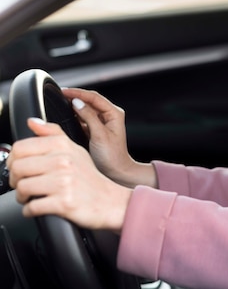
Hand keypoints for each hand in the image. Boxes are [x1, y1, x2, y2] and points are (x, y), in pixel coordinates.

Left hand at [7, 118, 130, 231]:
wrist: (110, 201)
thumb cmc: (90, 178)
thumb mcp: (76, 150)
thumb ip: (53, 134)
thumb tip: (32, 122)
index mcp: (63, 147)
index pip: (20, 148)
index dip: (13, 160)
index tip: (18, 167)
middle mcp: (63, 162)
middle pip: (17, 168)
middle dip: (15, 180)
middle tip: (22, 184)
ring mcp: (64, 182)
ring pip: (22, 188)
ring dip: (21, 197)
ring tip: (30, 197)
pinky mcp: (63, 202)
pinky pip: (32, 207)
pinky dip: (30, 211)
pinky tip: (38, 207)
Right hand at [62, 88, 156, 187]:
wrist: (116, 171)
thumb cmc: (112, 156)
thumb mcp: (99, 135)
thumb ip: (88, 117)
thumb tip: (77, 102)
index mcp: (114, 113)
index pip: (94, 97)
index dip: (78, 93)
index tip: (64, 91)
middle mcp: (109, 115)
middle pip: (89, 101)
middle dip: (75, 97)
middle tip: (59, 94)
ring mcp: (102, 122)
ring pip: (85, 109)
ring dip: (73, 106)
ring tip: (60, 103)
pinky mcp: (95, 129)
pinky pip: (82, 119)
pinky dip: (74, 116)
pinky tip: (65, 115)